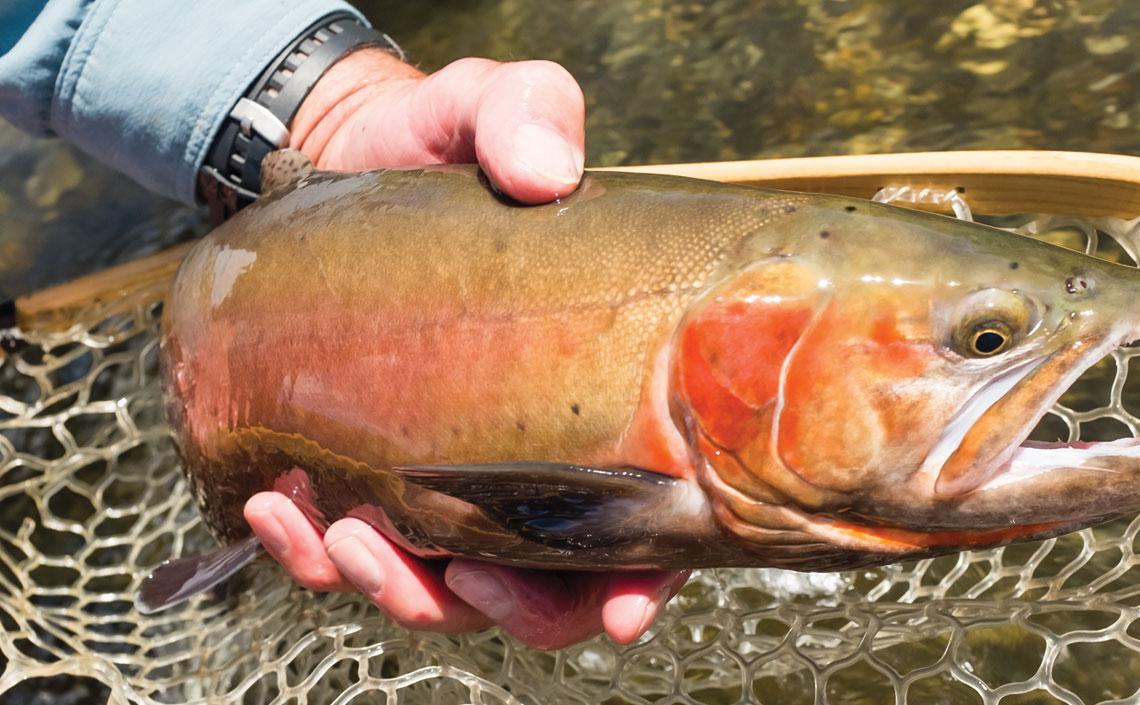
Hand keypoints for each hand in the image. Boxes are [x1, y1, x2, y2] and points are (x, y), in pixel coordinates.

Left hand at [242, 50, 687, 648]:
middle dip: (511, 609)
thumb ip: (527, 115)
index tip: (624, 606)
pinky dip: (313, 558)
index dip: (650, 577)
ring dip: (403, 594)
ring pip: (451, 594)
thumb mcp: (489, 108)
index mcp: (603, 395)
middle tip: (460, 573)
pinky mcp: (371, 474)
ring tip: (344, 534)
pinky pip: (351, 556)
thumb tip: (544, 172)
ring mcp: (453, 476)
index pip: (653, 516)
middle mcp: (537, 457)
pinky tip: (281, 507)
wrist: (340, 155)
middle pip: (555, 589)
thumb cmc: (437, 143)